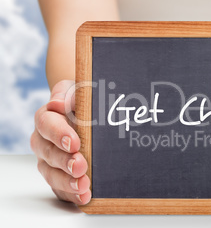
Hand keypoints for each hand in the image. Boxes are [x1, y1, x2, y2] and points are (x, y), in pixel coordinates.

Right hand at [30, 80, 90, 203]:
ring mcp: (50, 161)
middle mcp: (44, 141)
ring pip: (51, 174)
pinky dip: (72, 194)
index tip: (74, 143)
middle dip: (65, 161)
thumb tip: (58, 104)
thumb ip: (69, 95)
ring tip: (83, 185)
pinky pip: (61, 189)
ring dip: (67, 181)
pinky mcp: (59, 176)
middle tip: (80, 166)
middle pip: (48, 153)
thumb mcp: (78, 91)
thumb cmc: (83, 102)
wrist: (89, 115)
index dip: (59, 134)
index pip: (46, 124)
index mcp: (47, 118)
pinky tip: (84, 196)